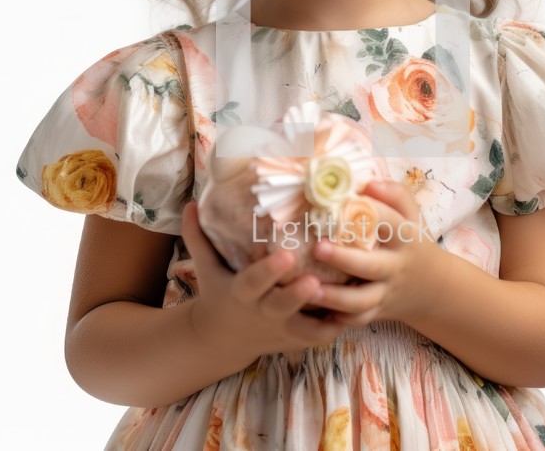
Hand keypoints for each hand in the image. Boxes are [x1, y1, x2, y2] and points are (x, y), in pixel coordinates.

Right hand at [181, 201, 345, 361]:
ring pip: (306, 330)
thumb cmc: (218, 292)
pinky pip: (319, 337)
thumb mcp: (206, 268)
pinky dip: (336, 326)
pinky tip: (355, 306)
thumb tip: (189, 203)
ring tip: (347, 297)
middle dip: (298, 296)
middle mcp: (262, 313)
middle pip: (282, 308)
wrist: (222, 340)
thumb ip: (198, 237)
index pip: (253, 282)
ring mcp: (281, 329)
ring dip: (325, 316)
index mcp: (241, 293)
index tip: (285, 254)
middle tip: (314, 280)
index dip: (269, 271)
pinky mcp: (296, 339)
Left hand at [309, 180, 446, 326]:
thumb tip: (369, 183)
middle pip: (371, 265)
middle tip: (317, 248)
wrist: (435, 288)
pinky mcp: (380, 312)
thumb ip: (395, 194)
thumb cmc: (413, 242)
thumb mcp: (413, 215)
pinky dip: (340, 319)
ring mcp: (387, 292)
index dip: (368, 212)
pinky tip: (317, 313)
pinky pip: (360, 319)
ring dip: (336, 298)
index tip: (341, 204)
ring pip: (362, 300)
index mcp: (406, 237)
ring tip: (310, 290)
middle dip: (343, 259)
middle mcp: (397, 266)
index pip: (389, 221)